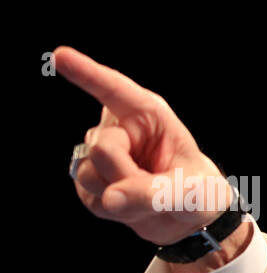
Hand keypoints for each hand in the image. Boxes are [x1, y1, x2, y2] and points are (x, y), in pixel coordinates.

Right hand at [56, 46, 236, 245]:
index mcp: (147, 114)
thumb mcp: (191, 193)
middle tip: (157, 189)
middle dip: (126, 175)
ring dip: (122, 196)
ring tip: (149, 198)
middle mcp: (120, 129)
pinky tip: (133, 206)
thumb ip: (154, 193)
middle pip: (102, 149)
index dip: (86, 73)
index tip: (61, 55)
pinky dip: (114, 209)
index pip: (113, 90)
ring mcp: (100, 155)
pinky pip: (89, 196)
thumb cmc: (198, 191)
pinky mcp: (89, 181)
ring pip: (89, 174)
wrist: (190, 217)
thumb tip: (110, 199)